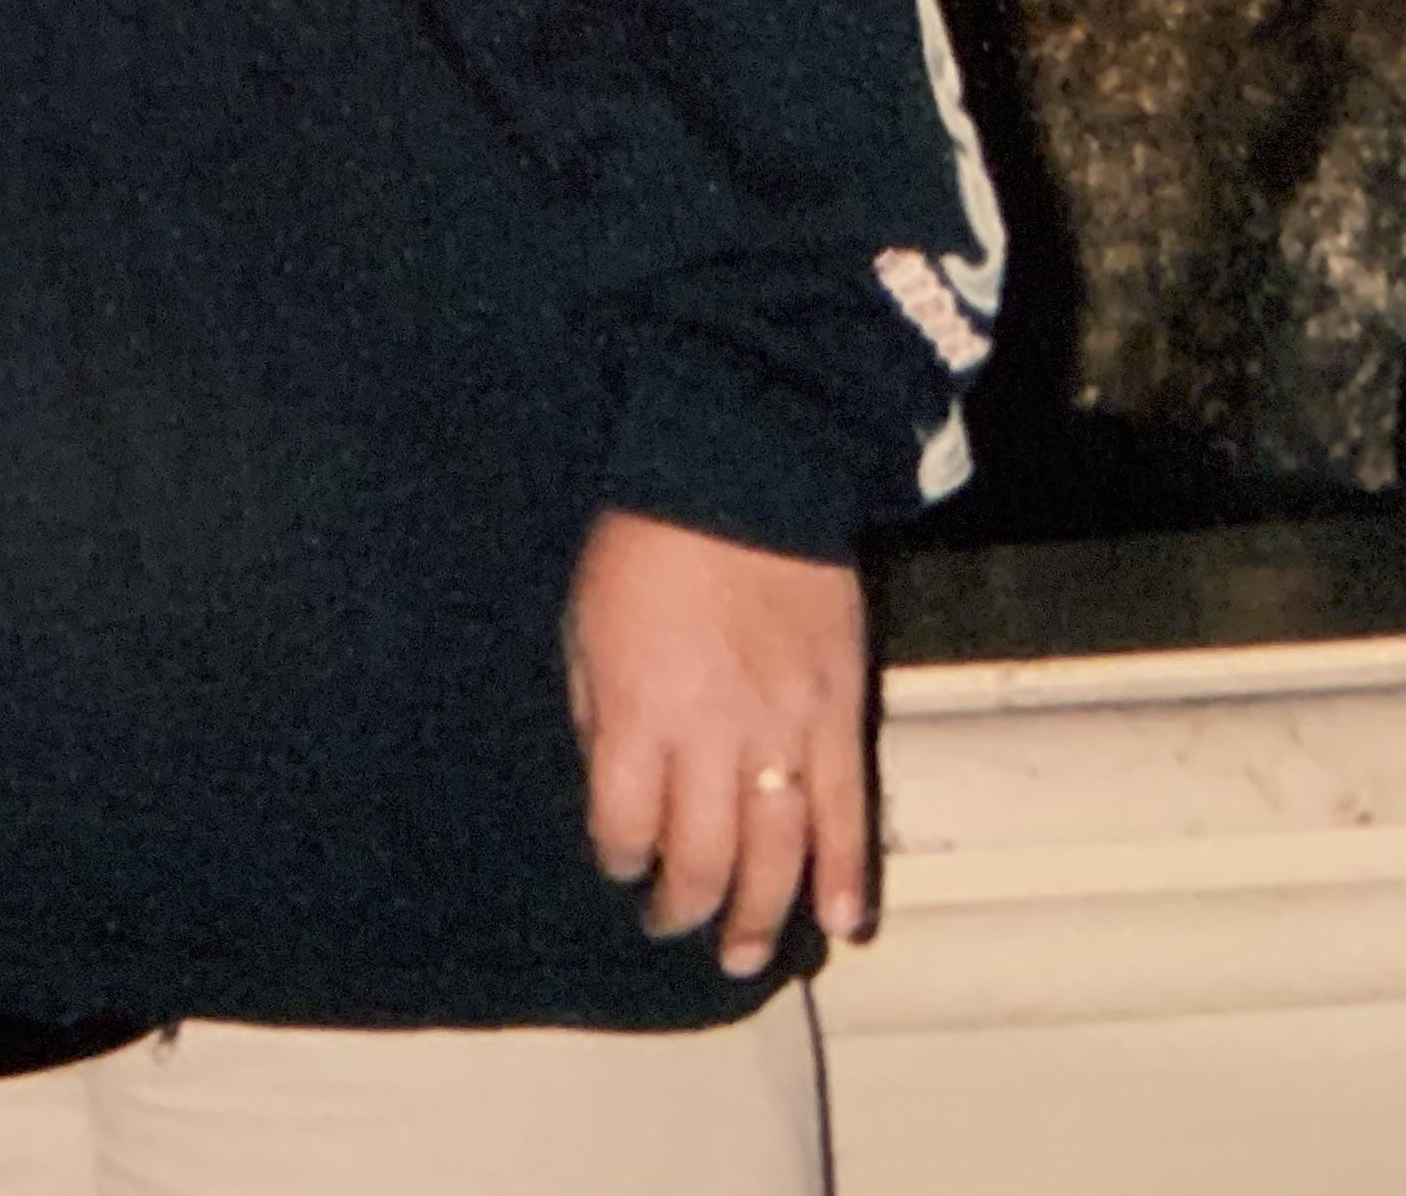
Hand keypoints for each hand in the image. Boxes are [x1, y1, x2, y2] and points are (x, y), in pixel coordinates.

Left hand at [564, 511, 870, 977]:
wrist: (742, 477)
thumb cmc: (645, 544)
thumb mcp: (585, 626)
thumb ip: (598, 713)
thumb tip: (612, 784)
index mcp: (637, 711)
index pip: (624, 824)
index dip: (619, 858)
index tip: (618, 864)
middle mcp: (712, 735)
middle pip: (704, 856)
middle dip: (687, 907)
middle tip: (675, 929)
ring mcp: (784, 730)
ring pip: (778, 852)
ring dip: (762, 914)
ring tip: (744, 955)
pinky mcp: (840, 713)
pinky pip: (847, 810)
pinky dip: (847, 873)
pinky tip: (841, 922)